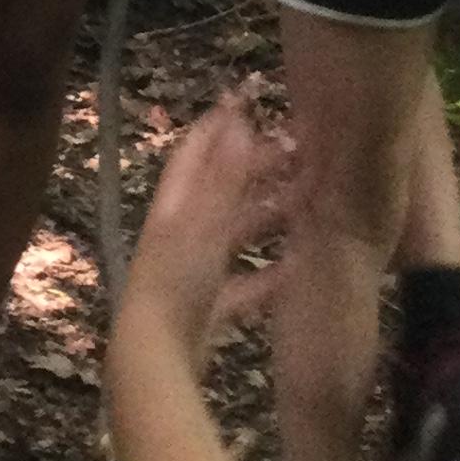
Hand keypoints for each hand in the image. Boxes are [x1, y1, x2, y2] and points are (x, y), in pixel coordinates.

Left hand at [123, 96, 288, 364]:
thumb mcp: (203, 225)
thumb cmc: (177, 283)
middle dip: (251, 172)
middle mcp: (179, 235)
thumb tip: (238, 118)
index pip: (192, 155)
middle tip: (294, 155)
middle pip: (216, 195)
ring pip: (231, 237)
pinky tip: (298, 272)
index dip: (216, 128)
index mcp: (172, 209)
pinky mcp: (207, 309)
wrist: (156, 358)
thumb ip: (223, 176)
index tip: (246, 102)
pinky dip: (267, 275)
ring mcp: (192, 273)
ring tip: (304, 207)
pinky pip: (242, 284)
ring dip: (263, 221)